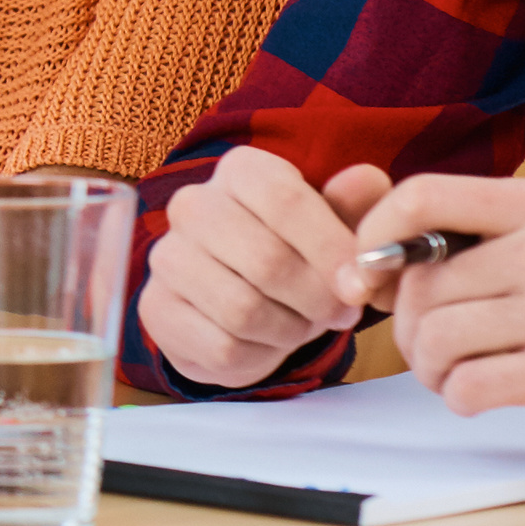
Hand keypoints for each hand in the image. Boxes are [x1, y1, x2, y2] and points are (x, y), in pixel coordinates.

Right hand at [137, 147, 395, 387]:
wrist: (239, 303)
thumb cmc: (295, 255)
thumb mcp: (334, 227)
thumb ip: (356, 205)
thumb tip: (367, 180)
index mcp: (240, 171)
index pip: (284, 199)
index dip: (330, 247)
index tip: (359, 285)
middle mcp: (193, 205)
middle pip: (266, 259)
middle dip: (317, 298)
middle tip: (339, 313)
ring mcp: (167, 257)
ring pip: (243, 309)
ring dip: (290, 329)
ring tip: (302, 324)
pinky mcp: (157, 308)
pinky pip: (222, 346)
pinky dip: (259, 354)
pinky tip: (265, 341)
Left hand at [355, 177, 524, 463]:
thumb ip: (498, 244)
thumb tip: (390, 259)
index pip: (425, 195)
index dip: (377, 234)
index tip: (370, 274)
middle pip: (424, 283)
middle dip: (412, 327)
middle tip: (436, 351)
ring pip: (438, 338)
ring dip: (432, 370)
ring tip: (461, 377)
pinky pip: (469, 386)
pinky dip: (460, 399)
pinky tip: (484, 398)